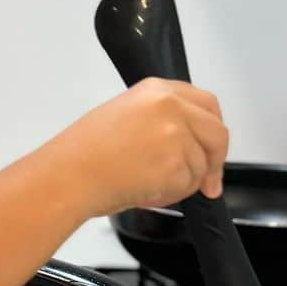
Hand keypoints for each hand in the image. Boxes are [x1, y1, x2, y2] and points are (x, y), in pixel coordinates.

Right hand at [45, 78, 227, 219]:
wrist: (69, 175)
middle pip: (217, 133)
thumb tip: (188, 143)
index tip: (212, 148)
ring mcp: (176, 134)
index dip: (213, 130)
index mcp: (157, 90)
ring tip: (145, 182)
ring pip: (201, 166)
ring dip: (182, 182)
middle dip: (215, 161)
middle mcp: (171, 106)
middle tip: (209, 184)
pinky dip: (170, 195)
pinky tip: (143, 189)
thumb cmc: (84, 152)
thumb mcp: (125, 115)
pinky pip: (187, 186)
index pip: (207, 104)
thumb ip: (162, 120)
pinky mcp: (176, 164)